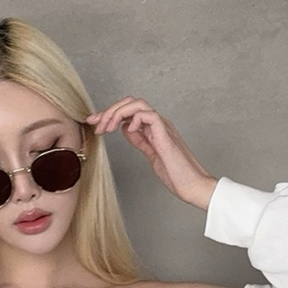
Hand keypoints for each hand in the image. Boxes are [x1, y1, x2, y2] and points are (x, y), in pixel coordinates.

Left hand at [84, 97, 217, 208]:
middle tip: (95, 124)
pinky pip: (149, 115)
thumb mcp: (151, 154)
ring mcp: (163, 127)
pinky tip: (127, 130)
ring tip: (107, 128)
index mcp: (154, 128)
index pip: (129, 111)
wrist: (193, 185)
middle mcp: (158, 124)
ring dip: (117, 113)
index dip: (109, 114)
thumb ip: (140, 140)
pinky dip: (134, 119)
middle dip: (109, 111)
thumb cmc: (176, 174)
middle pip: (131, 102)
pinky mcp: (165, 135)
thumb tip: (125, 129)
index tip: (94, 122)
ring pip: (138, 104)